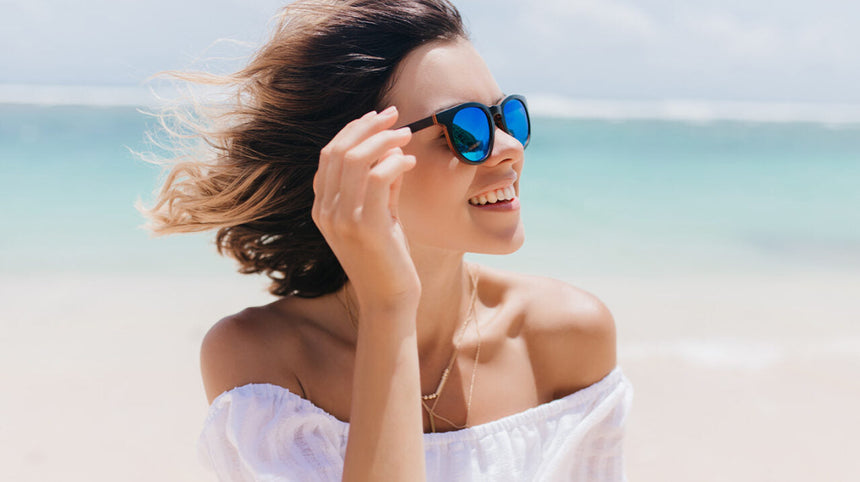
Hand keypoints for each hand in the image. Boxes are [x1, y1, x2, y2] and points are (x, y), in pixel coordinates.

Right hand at [312, 106, 420, 312]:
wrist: (388, 300)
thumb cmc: (387, 259)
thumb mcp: (380, 216)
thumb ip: (381, 186)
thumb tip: (392, 151)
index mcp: (322, 208)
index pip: (329, 155)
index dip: (352, 130)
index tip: (377, 117)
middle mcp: (325, 211)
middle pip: (339, 150)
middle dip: (367, 126)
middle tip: (394, 114)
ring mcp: (341, 218)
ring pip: (356, 158)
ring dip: (383, 139)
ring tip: (406, 136)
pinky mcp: (364, 226)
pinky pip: (378, 177)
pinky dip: (395, 162)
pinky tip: (409, 162)